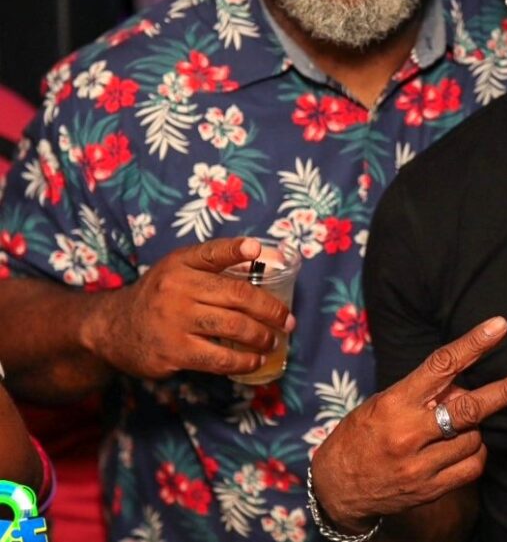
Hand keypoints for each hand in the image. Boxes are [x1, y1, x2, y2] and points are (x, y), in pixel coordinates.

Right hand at [81, 237, 293, 378]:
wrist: (113, 328)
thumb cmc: (162, 295)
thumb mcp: (180, 269)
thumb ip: (217, 263)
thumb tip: (269, 256)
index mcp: (182, 263)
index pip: (212, 252)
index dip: (236, 249)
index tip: (256, 249)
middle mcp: (177, 288)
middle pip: (237, 296)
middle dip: (270, 310)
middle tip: (287, 320)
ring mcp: (174, 321)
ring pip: (232, 328)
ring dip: (261, 336)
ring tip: (273, 340)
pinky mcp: (173, 351)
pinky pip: (217, 358)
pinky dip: (242, 361)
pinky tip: (255, 361)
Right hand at [310, 316, 506, 531]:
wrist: (337, 487)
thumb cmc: (363, 433)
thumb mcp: (385, 402)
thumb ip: (424, 392)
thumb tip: (465, 383)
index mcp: (396, 402)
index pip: (441, 366)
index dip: (473, 344)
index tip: (499, 327)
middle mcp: (410, 433)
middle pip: (469, 408)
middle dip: (506, 391)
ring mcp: (421, 465)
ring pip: (474, 437)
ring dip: (472, 428)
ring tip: (448, 428)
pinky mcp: (430, 489)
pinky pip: (472, 466)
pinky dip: (474, 452)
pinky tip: (459, 448)